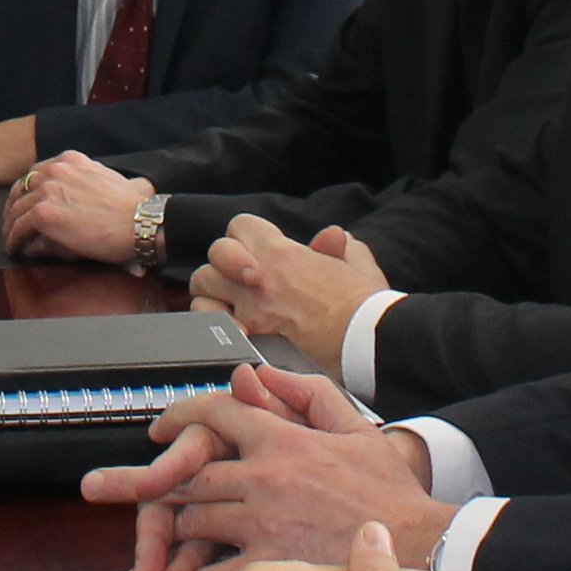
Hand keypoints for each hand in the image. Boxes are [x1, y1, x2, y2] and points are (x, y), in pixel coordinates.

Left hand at [5, 153, 155, 261]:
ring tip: (11, 239)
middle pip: (22, 188)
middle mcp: (55, 170)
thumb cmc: (133, 208)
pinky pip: (19, 228)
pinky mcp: (43, 213)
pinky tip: (15, 248)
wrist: (139, 222)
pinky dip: (14, 239)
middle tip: (13, 222)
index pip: (37, 172)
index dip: (28, 191)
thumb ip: (84, 189)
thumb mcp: (106, 186)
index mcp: (71, 160)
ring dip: (11, 225)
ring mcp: (47, 190)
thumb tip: (80, 195)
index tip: (26, 203)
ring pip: (16, 209)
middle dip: (15, 206)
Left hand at [89, 366, 431, 570]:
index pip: (212, 412)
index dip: (176, 418)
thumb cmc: (390, 493)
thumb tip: (255, 371)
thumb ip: (302, 393)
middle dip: (136, 483)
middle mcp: (262, 476)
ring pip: (189, 525)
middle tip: (96, 488)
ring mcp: (262, 523)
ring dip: (163, 541)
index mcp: (280, 437)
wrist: (425, 549)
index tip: (156, 430)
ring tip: (139, 556)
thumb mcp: (353, 427)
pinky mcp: (269, 568)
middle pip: (182, 475)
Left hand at [190, 217, 389, 360]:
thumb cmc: (365, 306)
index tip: (258, 253)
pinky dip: (217, 328)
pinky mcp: (250, 339)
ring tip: (231, 306)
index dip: (245, 237)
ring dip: (213, 295)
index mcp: (282, 252)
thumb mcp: (357, 264)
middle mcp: (259, 277)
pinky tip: (235, 331)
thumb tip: (335, 237)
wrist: (367, 344)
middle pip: (214, 255)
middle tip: (241, 280)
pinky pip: (213, 326)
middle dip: (222, 265)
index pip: (240, 226)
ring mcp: (251, 309)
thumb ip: (340, 247)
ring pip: (203, 290)